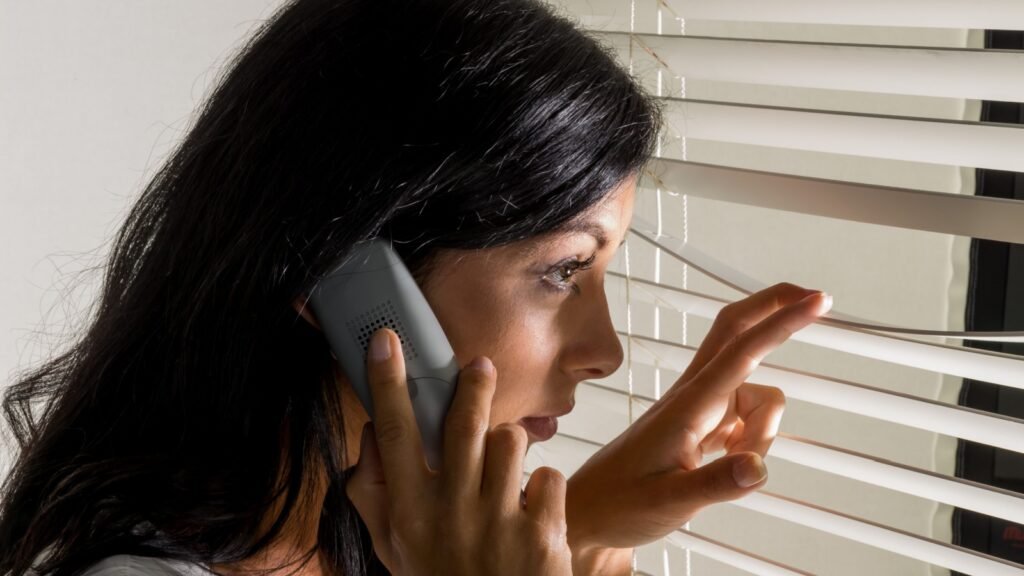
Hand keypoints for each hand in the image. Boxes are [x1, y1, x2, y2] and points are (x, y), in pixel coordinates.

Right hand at [346, 327, 571, 575]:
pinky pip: (548, 476)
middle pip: (464, 423)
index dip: (387, 383)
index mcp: (411, 512)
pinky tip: (532, 511)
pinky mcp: (542, 533)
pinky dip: (544, 488)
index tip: (386, 342)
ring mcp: (499, 521)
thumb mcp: (393, 547)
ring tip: (506, 473)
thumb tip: (372, 434)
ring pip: (511, 442)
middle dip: (473, 385)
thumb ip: (374, 491)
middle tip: (479, 367)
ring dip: (510, 447)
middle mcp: (452, 511)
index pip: (394, 434)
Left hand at [565, 283, 831, 562]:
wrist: (591, 512)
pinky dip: (755, 438)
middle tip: (816, 302)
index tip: (816, 301)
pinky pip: (749, 417)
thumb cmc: (620, 502)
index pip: (743, 351)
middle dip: (776, 310)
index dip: (783, 322)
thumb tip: (758, 466)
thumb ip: (716, 483)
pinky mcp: (704, 424)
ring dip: (765, 428)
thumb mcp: (670, 500)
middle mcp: (695, 396)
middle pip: (739, 331)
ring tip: (731, 468)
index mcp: (689, 404)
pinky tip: (728, 463)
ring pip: (758, 394)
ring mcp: (701, 408)